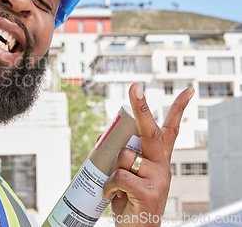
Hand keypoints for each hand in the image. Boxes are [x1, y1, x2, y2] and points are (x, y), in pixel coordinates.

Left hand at [102, 83, 193, 225]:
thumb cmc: (129, 201)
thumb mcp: (127, 176)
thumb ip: (121, 158)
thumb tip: (101, 137)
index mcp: (158, 160)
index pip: (171, 130)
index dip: (179, 109)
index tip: (188, 90)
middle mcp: (162, 165)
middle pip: (151, 131)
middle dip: (141, 108)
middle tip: (134, 87)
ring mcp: (158, 178)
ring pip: (125, 156)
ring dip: (113, 168)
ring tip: (117, 186)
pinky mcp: (149, 191)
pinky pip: (120, 176)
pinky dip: (109, 184)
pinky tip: (113, 195)